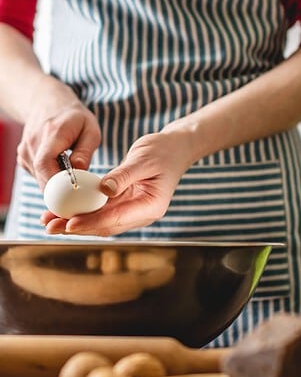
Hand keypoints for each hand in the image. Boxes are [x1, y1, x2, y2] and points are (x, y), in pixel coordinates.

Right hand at [17, 75, 100, 189]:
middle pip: (42, 176)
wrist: (49, 104)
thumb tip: (80, 170)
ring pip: (40, 179)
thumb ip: (85, 151)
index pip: (44, 163)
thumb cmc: (75, 118)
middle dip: (61, 189)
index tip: (74, 190)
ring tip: (71, 173)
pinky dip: (50, 178)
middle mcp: (33, 143)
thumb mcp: (90, 130)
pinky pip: (38, 176)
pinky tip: (60, 168)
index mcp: (52, 134)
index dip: (57, 182)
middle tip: (79, 190)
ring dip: (57, 183)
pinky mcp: (23, 158)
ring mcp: (25, 151)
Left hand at [41, 131, 194, 235]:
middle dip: (78, 227)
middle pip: (106, 226)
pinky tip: (64, 211)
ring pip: (101, 221)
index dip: (92, 221)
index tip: (70, 223)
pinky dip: (83, 212)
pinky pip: (102, 211)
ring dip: (76, 222)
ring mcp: (133, 210)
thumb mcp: (143, 159)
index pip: (118, 218)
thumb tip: (103, 190)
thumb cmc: (163, 151)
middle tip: (51, 227)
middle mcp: (142, 213)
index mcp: (152, 206)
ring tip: (50, 222)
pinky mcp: (125, 203)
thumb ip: (124, 175)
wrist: (175, 149)